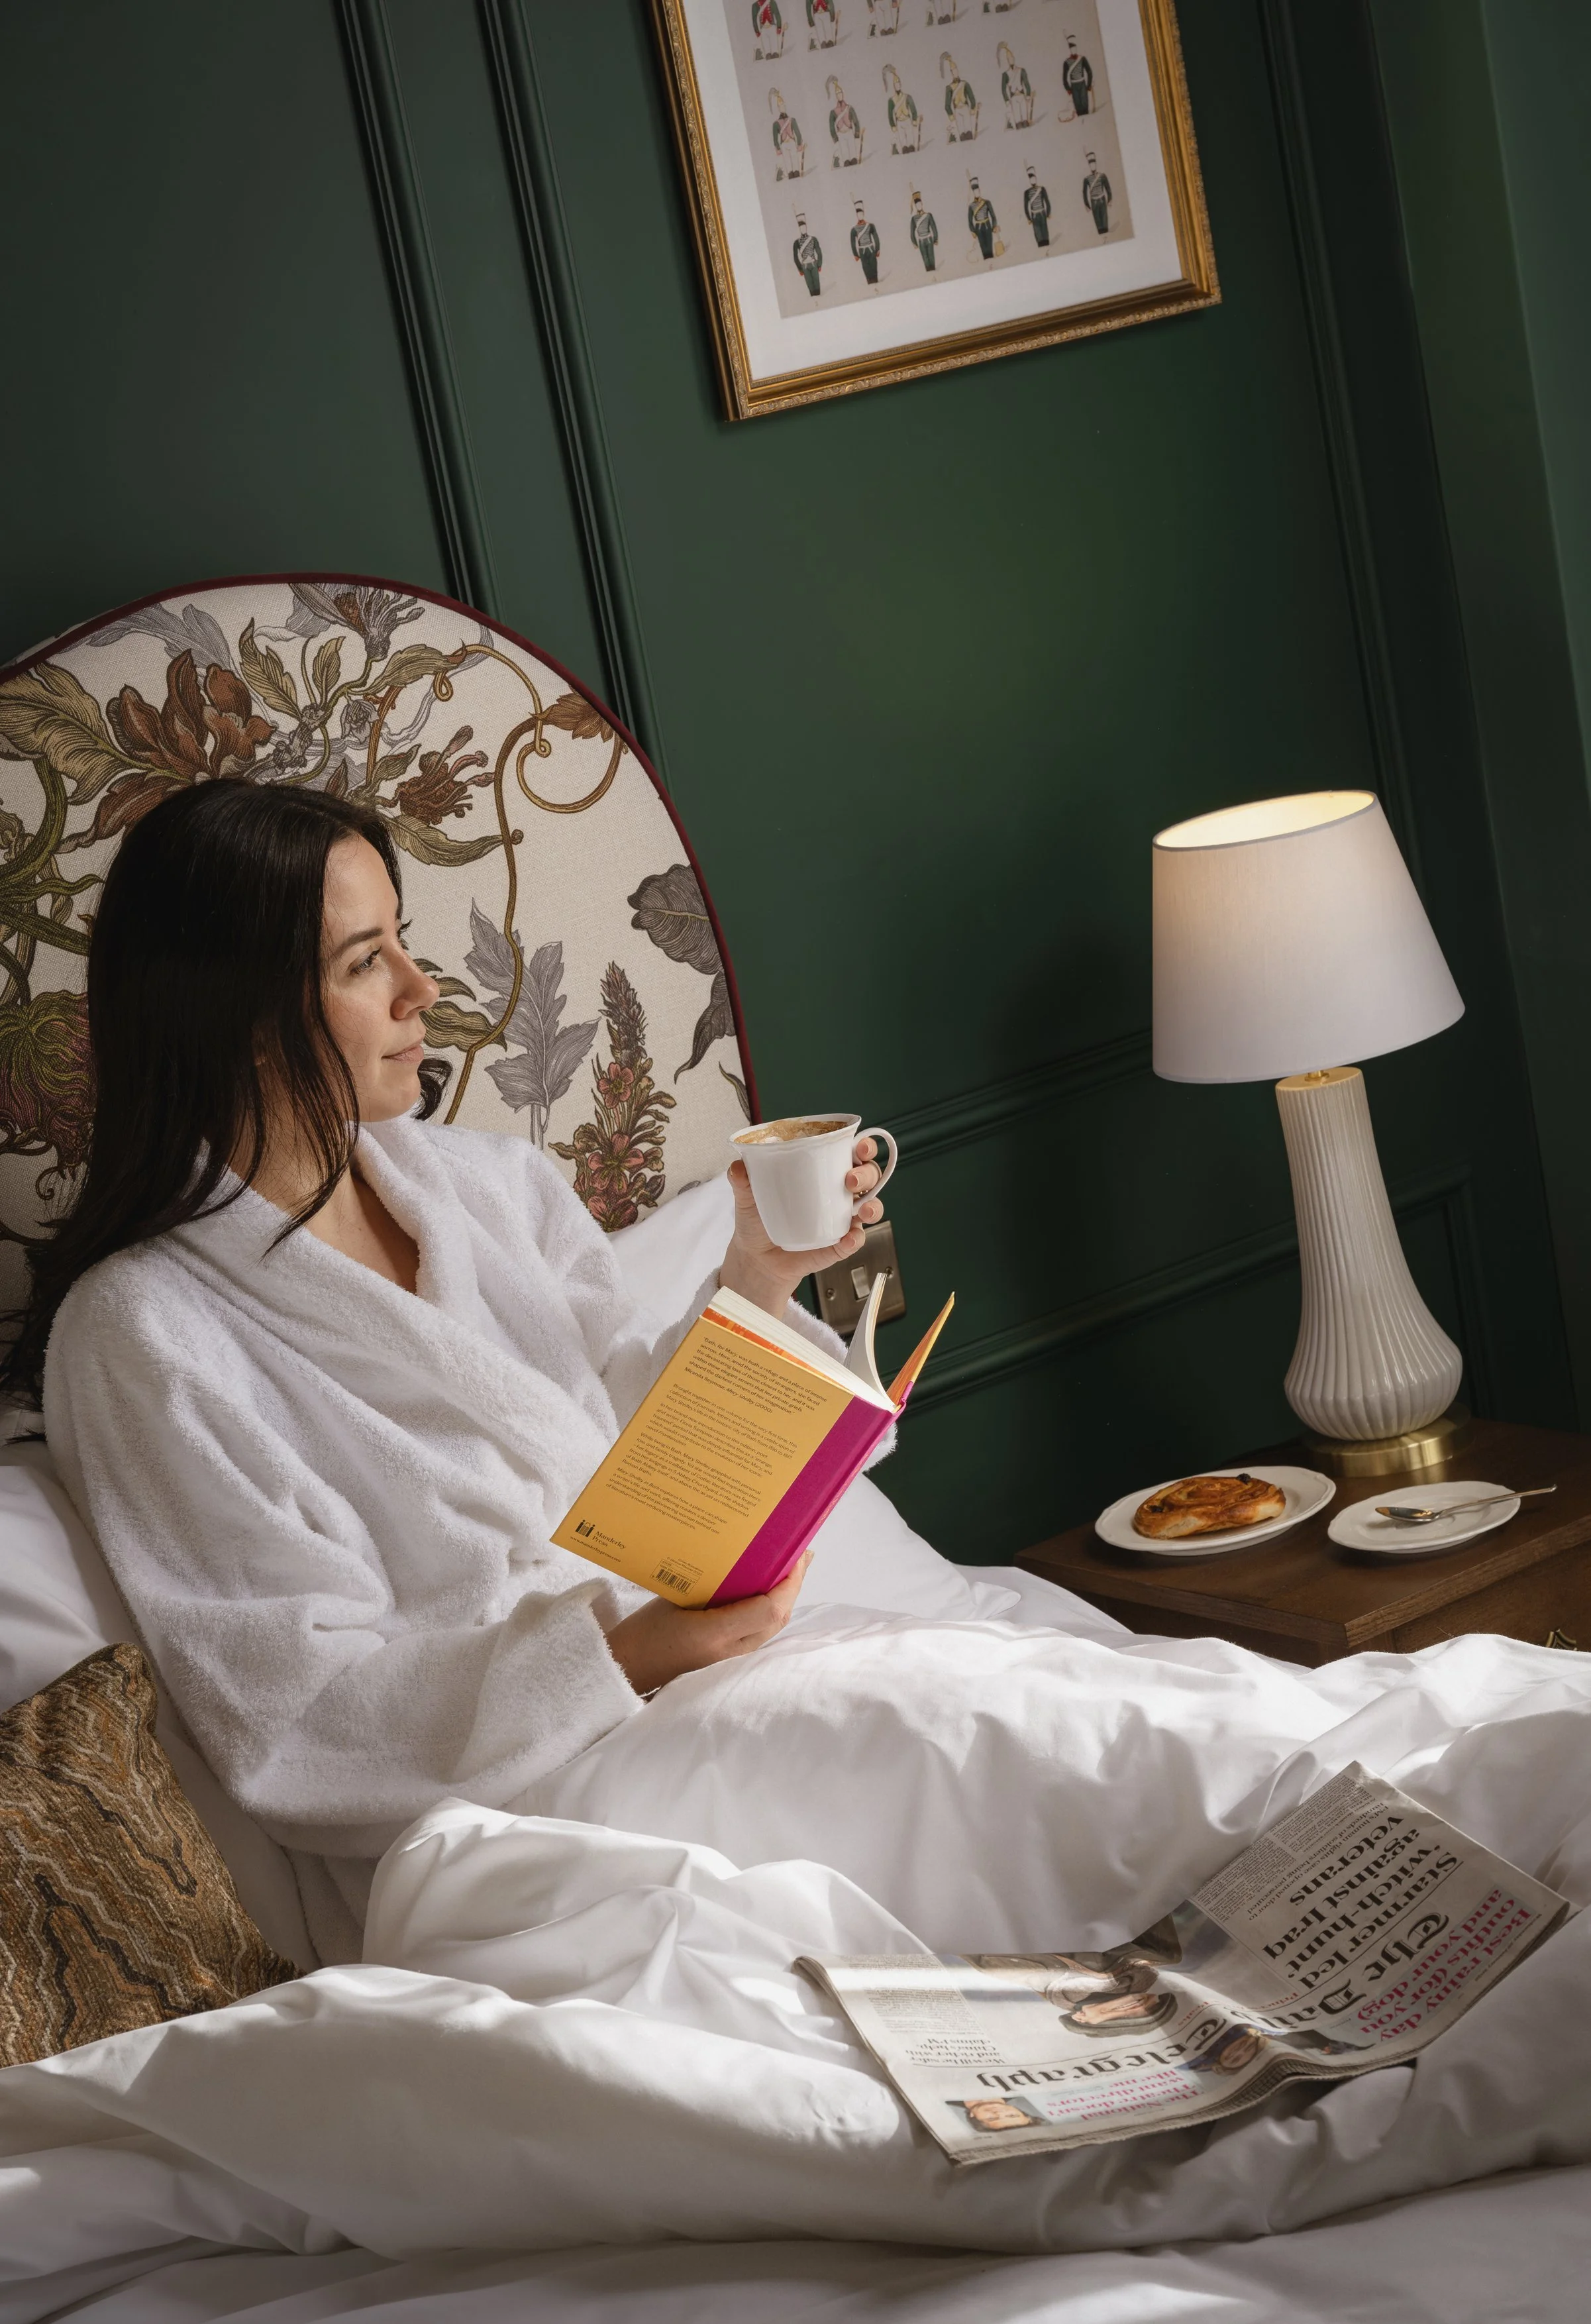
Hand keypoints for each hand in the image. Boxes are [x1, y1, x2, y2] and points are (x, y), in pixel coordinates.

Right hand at [606, 1555, 811, 1694]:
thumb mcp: (672, 1598)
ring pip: (773, 1625)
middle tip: (796, 1552)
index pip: (770, 1609)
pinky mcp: (727, 1658)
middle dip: (793, 1584)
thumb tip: (742, 1555)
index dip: (789, 1581)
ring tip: (786, 1565)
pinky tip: (765, 1588)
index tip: (795, 1552)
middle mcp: (730, 1650)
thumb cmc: (643, 1633)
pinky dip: (769, 1607)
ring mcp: (730, 1658)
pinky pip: (759, 1630)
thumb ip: (709, 1582)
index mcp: (715, 1634)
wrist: (626, 1670)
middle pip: (779, 1617)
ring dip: (784, 1595)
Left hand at [719, 1137, 884, 1320]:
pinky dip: (855, 1239)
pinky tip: (849, 1238)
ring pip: (870, 1207)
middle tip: (851, 1179)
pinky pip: (855, 1241)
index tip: (859, 1145)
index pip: (850, 1153)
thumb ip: (742, 1180)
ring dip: (872, 1206)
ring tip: (861, 1210)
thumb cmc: (758, 1219)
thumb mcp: (748, 1196)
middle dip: (867, 1174)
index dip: (862, 1147)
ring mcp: (841, 1219)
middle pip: (868, 1176)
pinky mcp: (838, 1245)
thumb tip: (737, 1166)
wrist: (755, 1257)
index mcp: (822, 1172)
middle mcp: (838, 1193)